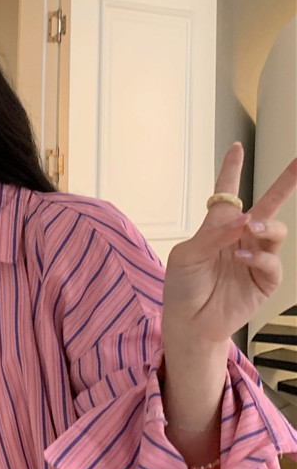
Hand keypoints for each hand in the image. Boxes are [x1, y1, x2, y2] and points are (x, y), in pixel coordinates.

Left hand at [163, 142, 296, 343]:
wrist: (189, 321)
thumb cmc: (182, 287)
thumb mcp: (187, 255)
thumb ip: (214, 235)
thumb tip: (246, 219)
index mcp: (217, 227)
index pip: (226, 193)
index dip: (231, 170)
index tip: (236, 147)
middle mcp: (239, 238)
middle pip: (267, 205)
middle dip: (285, 184)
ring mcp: (255, 257)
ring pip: (276, 230)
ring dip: (267, 226)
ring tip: (252, 229)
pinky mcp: (265, 279)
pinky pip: (271, 260)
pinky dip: (258, 256)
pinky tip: (242, 257)